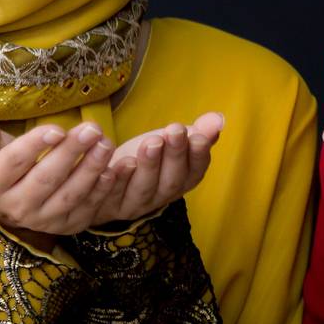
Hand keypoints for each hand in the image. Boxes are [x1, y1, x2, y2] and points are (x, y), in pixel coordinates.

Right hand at [0, 121, 123, 250]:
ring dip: (91, 169)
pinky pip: (85, 209)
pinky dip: (101, 191)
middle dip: (71, 152)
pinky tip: (112, 171)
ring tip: (106, 144)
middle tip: (92, 129)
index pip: (13, 163)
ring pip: (68, 195)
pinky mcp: (65, 226)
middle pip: (45, 178)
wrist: (10, 200)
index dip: (35, 145)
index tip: (57, 129)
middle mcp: (15, 208)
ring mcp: (42, 221)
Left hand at [89, 111, 224, 224]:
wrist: (105, 181)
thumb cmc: (143, 157)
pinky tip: (117, 162)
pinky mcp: (108, 204)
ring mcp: (134, 204)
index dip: (198, 155)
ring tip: (151, 142)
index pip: (195, 172)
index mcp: (181, 181)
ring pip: (143, 189)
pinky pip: (112, 194)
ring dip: (149, 166)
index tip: (198, 135)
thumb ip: (194, 131)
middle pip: (171, 181)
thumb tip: (219, 118)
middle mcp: (160, 197)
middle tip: (175, 130)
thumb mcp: (169, 141)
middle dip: (175, 156)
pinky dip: (115, 179)